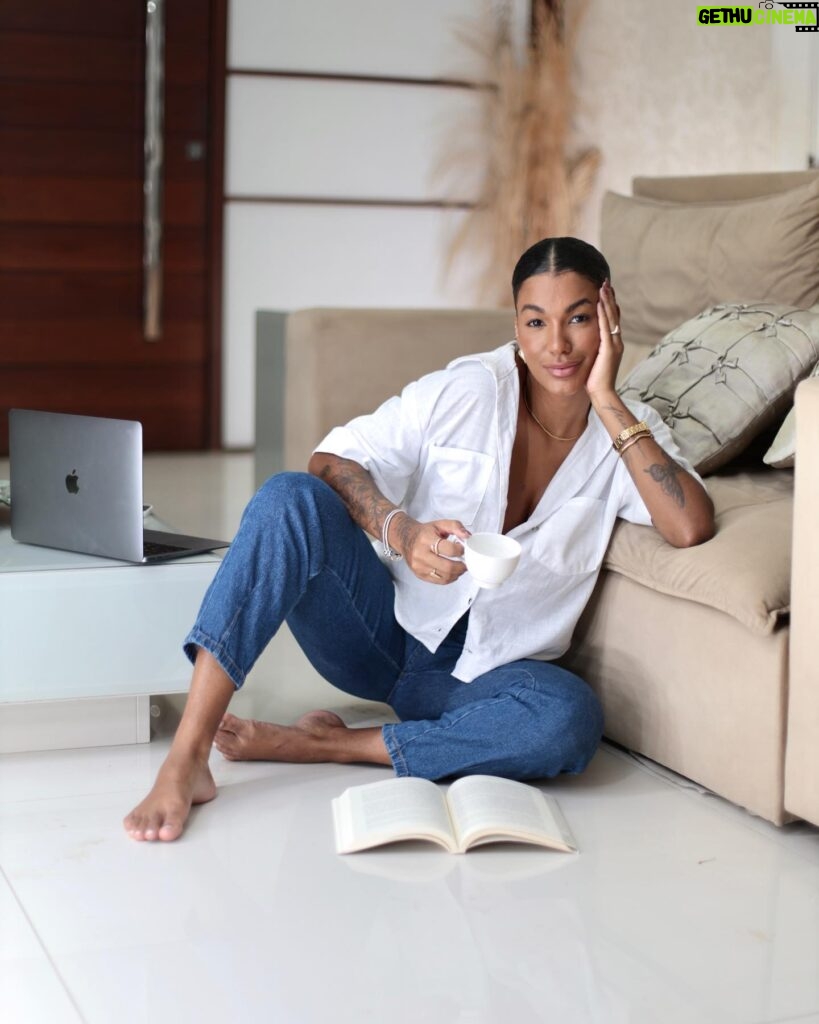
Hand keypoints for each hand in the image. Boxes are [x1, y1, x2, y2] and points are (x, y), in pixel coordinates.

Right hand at [392, 517, 469, 584]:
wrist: (405, 538)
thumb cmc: (424, 532)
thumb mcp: (440, 524)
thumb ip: (456, 526)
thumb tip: (467, 536)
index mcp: (426, 539)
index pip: (449, 549)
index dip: (461, 551)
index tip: (464, 549)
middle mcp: (421, 554)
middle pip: (448, 567)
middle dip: (461, 566)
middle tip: (466, 562)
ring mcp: (419, 566)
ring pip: (444, 576)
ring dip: (457, 573)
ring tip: (460, 567)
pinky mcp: (419, 574)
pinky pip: (439, 581)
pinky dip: (450, 578)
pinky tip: (452, 572)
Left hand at [586, 279, 622, 399]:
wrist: (602, 394)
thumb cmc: (594, 381)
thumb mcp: (592, 360)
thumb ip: (591, 349)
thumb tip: (581, 343)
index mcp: (612, 343)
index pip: (612, 319)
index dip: (609, 304)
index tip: (604, 290)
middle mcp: (616, 341)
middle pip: (615, 314)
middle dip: (610, 297)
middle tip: (606, 281)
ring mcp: (614, 344)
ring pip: (612, 317)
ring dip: (608, 301)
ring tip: (604, 286)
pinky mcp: (609, 349)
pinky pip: (606, 327)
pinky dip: (603, 314)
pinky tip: (600, 302)